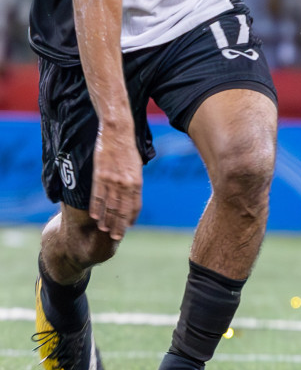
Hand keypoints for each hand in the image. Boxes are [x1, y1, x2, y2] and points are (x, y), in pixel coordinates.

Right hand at [90, 123, 140, 239]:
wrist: (118, 132)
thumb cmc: (128, 149)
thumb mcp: (137, 166)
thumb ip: (134, 181)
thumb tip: (132, 194)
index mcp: (137, 181)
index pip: (134, 205)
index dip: (131, 218)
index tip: (128, 228)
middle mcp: (126, 183)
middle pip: (122, 209)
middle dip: (119, 224)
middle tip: (116, 237)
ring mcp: (112, 180)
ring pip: (109, 205)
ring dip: (106, 219)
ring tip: (104, 230)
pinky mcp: (100, 175)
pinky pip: (97, 195)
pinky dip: (95, 207)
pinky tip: (94, 216)